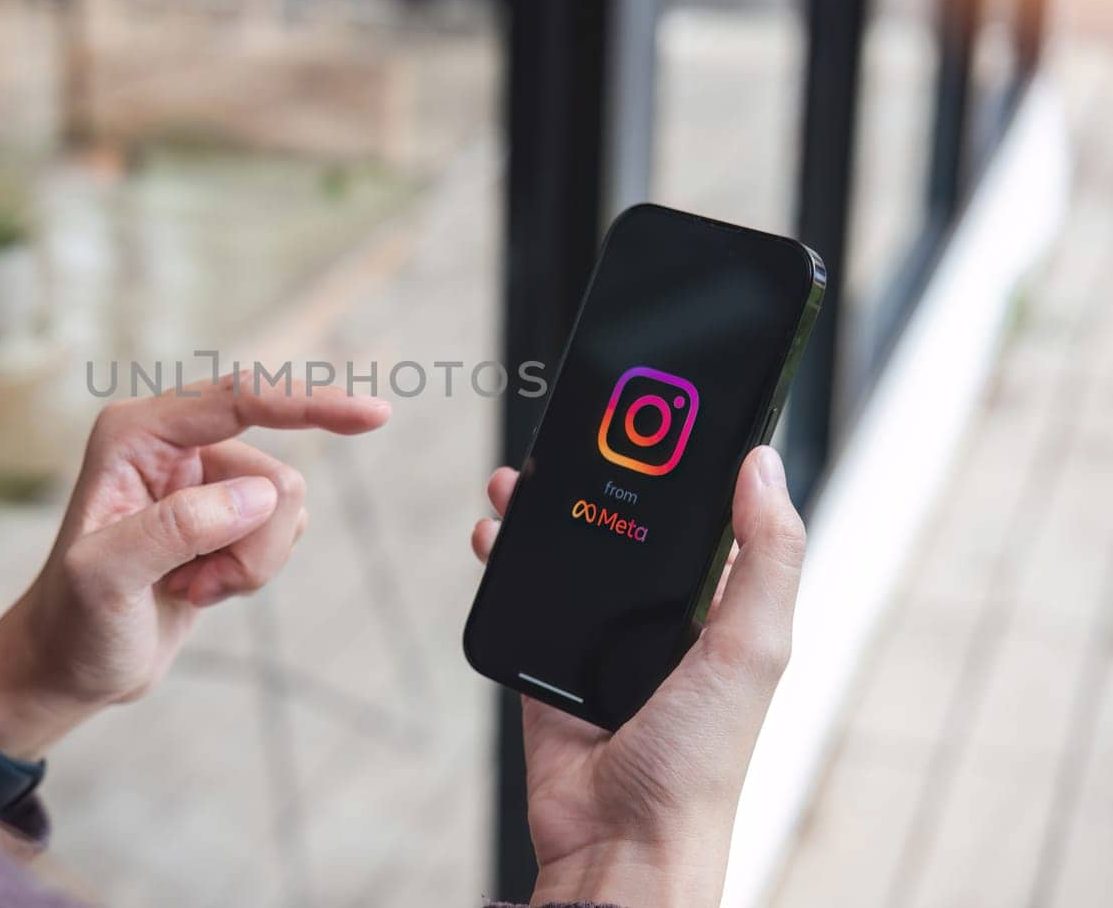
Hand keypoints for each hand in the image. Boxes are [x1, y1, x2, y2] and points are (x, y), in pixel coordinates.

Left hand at [0, 376, 389, 756]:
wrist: (70, 667)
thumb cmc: (73, 621)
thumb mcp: (105, 578)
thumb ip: (176, 528)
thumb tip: (259, 494)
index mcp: (139, 433)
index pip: (242, 400)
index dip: (311, 403)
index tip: (375, 416)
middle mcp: (174, 443)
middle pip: (276, 476)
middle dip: (251, 546)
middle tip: (190, 584)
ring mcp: (203, 480)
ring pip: (286, 511)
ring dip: (248, 565)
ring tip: (186, 589)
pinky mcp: (225, 515)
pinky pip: (282, 534)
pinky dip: (248, 574)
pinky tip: (198, 589)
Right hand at [470, 446, 805, 907]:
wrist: (619, 843)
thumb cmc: (699, 765)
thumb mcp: (751, 649)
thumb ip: (766, 558)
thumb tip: (766, 466)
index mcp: (720, 616)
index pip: (703, 522)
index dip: (679, 470)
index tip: (655, 418)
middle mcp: (662, 627)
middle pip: (623, 531)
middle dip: (595, 480)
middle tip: (572, 439)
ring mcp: (600, 647)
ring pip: (568, 558)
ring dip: (540, 513)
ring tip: (517, 480)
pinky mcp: (547, 668)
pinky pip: (523, 601)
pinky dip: (504, 563)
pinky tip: (493, 537)